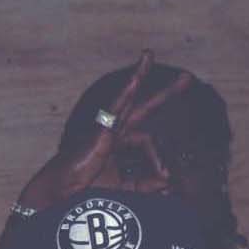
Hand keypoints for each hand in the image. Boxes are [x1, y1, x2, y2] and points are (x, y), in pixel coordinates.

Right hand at [15, 51, 197, 209]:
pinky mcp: (98, 130)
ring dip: (139, 74)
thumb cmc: (86, 191)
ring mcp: (105, 127)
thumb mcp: (126, 189)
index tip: (166, 179)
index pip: (147, 141)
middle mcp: (113, 130)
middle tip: (187, 78)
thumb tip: (171, 182)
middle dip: (165, 93)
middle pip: (144, 106)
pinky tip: (136, 78)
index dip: (160, 159)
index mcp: (118, 142)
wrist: (61, 193)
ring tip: (149, 55)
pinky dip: (125, 92)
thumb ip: (148, 185)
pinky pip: (114, 107)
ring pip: (127, 96)